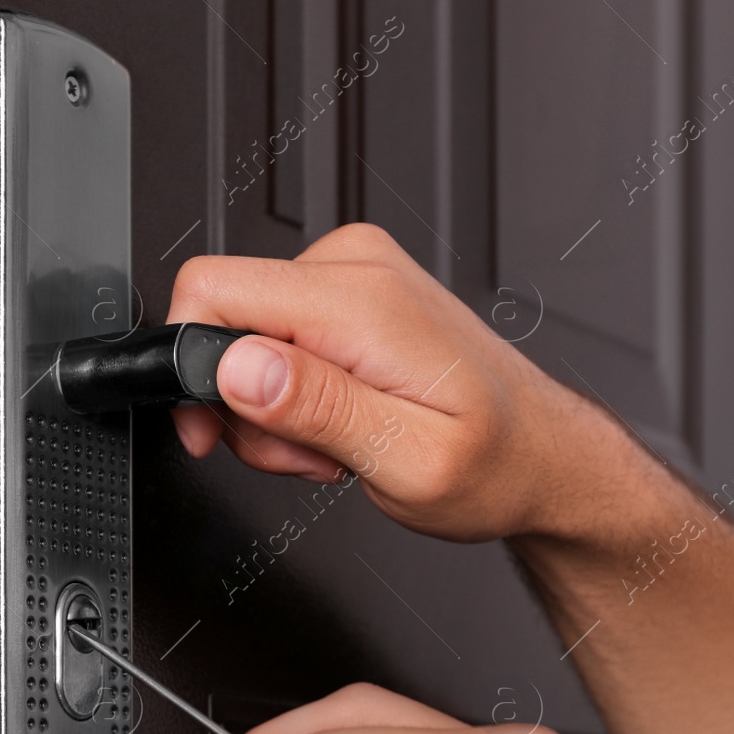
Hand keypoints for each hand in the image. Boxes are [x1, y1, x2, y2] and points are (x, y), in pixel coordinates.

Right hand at [165, 223, 640, 542]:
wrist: (542, 455)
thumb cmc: (495, 466)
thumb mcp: (406, 462)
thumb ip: (318, 409)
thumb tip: (237, 367)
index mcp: (364, 302)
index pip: (212, 288)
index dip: (191, 370)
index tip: (214, 431)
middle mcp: (356, 268)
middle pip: (223, 317)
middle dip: (243, 404)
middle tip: (307, 454)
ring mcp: (356, 272)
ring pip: (246, 334)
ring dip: (273, 408)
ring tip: (337, 444)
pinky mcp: (354, 290)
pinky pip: (279, 333)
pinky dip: (296, 390)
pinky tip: (343, 419)